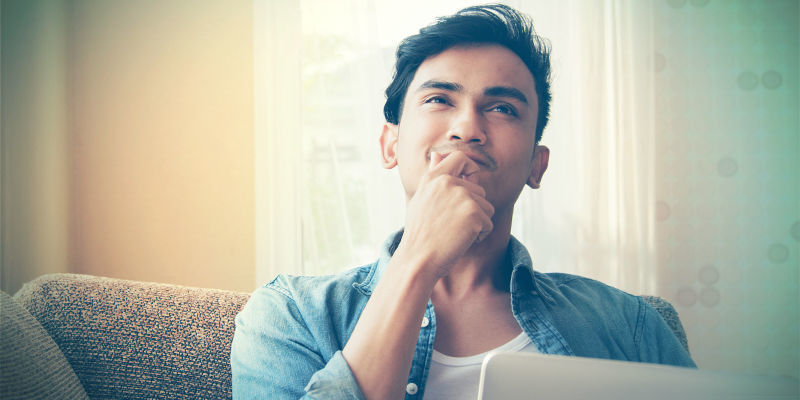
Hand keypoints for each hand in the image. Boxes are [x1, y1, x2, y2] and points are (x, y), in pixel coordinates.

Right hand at [396, 150, 494, 278]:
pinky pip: (488, 224)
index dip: (470, 169)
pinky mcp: (474, 214)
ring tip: (456, 233)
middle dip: (474, 209)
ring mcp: (463, 197)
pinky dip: (479, 236)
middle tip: (454, 225)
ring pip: (486, 207)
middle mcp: (448, 182)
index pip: (460, 157)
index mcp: (434, 177)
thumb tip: (438, 155)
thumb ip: (433, 176)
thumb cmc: (419, 232)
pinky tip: (461, 241)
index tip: (469, 185)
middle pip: (479, 190)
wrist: (418, 258)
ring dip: (477, 223)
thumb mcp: (421, 198)